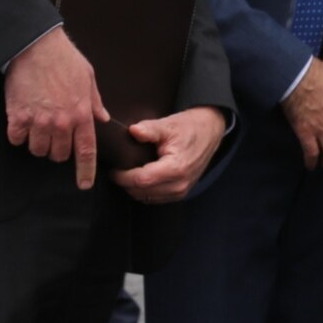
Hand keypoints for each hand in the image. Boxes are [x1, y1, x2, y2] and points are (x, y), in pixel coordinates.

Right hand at [4, 26, 108, 190]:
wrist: (35, 45)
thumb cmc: (63, 59)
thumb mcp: (88, 77)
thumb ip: (95, 101)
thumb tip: (103, 118)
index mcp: (81, 114)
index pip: (85, 151)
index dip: (85, 171)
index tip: (84, 184)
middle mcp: (61, 123)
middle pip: (58, 155)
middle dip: (58, 149)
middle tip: (55, 133)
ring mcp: (38, 122)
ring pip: (37, 150)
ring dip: (37, 142)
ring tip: (38, 125)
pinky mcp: (17, 117)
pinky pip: (16, 139)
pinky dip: (18, 134)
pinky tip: (21, 120)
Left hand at [112, 106, 227, 202]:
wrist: (209, 132)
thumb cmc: (188, 127)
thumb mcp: (168, 124)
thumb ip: (150, 129)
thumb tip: (132, 131)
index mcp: (176, 168)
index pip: (141, 180)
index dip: (122, 176)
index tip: (113, 168)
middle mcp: (179, 184)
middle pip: (141, 192)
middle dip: (125, 183)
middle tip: (117, 169)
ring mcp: (181, 191)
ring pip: (146, 198)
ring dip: (134, 188)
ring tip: (127, 172)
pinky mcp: (180, 193)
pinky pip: (154, 198)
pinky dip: (144, 190)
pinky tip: (140, 177)